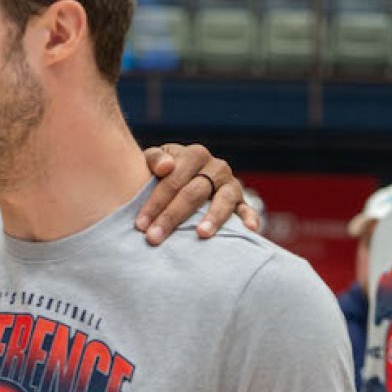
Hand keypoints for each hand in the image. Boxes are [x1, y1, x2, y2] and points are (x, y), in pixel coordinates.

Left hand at [138, 144, 257, 243]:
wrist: (182, 176)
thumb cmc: (162, 172)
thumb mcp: (153, 161)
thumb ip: (154, 159)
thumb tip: (165, 167)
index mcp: (194, 155)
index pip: (174, 180)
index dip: (156, 202)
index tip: (140, 225)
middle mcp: (216, 167)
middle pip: (194, 192)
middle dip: (172, 216)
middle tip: (155, 237)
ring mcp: (231, 184)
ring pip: (224, 200)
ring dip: (213, 217)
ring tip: (201, 234)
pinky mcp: (241, 200)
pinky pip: (247, 209)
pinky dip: (250, 218)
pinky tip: (249, 230)